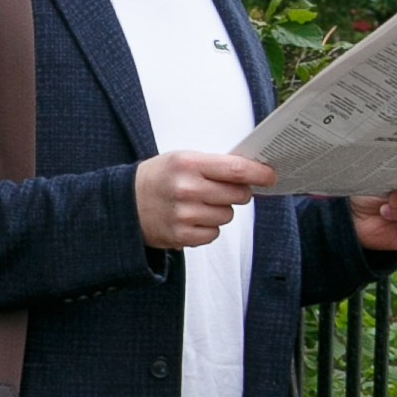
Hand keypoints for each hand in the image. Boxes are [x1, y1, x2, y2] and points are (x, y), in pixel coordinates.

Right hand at [135, 151, 276, 249]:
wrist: (125, 203)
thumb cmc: (160, 177)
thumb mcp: (182, 160)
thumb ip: (215, 165)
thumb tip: (252, 171)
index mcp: (188, 164)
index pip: (235, 169)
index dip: (259, 173)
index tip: (270, 176)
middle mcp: (187, 189)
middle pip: (238, 195)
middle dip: (238, 192)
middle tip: (223, 190)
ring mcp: (184, 215)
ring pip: (227, 216)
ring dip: (220, 211)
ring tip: (199, 204)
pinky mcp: (181, 236)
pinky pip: (214, 234)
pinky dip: (208, 228)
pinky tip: (192, 219)